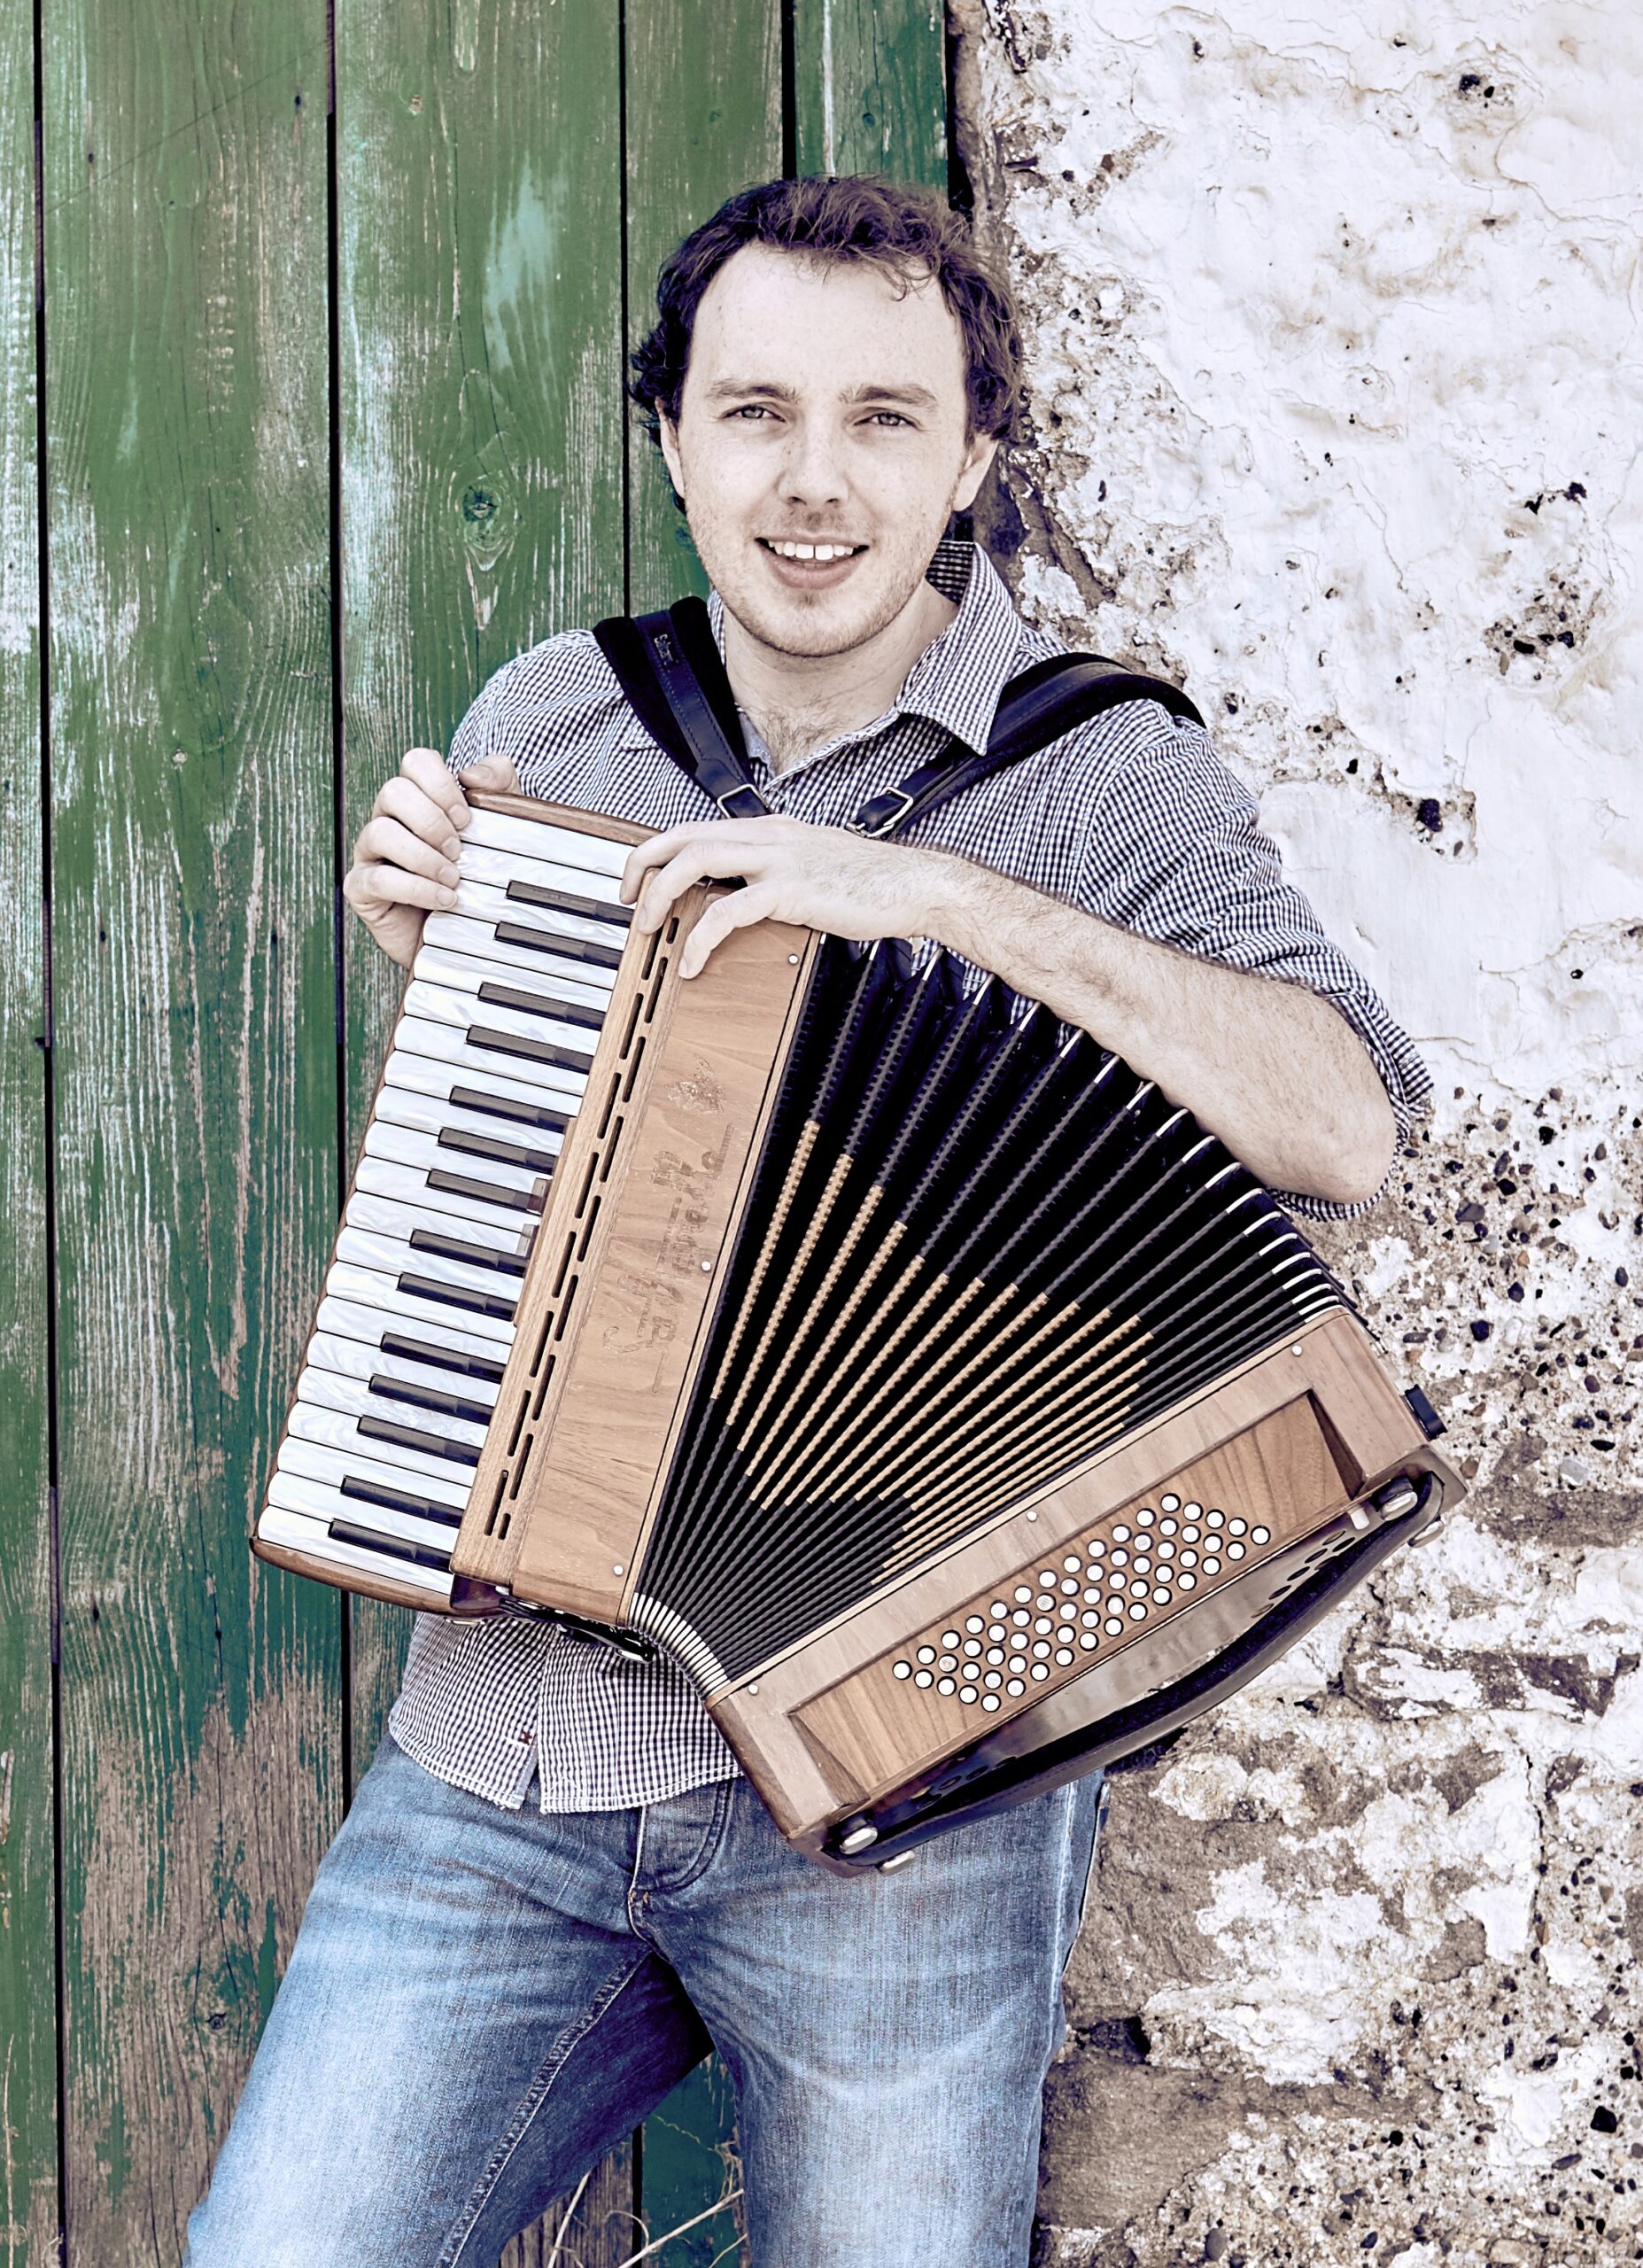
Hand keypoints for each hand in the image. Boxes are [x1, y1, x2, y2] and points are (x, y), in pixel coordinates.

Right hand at [343, 750, 517, 967]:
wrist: (467, 933)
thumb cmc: (481, 874)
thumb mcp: (503, 825)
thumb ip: (500, 784)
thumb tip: (471, 773)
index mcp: (418, 797)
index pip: (416, 761)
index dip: (441, 784)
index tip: (466, 818)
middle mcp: (389, 818)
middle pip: (393, 791)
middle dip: (432, 821)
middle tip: (459, 851)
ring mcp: (370, 853)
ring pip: (380, 832)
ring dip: (423, 855)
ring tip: (453, 878)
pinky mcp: (362, 888)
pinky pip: (377, 879)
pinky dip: (415, 888)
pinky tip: (443, 899)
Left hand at [619, 814, 958, 978]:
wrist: (914, 885)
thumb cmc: (872, 881)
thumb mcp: (815, 864)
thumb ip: (778, 870)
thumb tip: (746, 891)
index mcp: (771, 829)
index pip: (697, 828)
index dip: (659, 850)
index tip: (640, 878)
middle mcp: (769, 836)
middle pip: (684, 837)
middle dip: (643, 867)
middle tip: (627, 901)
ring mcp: (779, 860)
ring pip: (697, 863)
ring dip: (661, 896)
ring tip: (650, 928)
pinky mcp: (791, 891)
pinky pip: (729, 911)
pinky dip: (701, 938)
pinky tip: (694, 961)